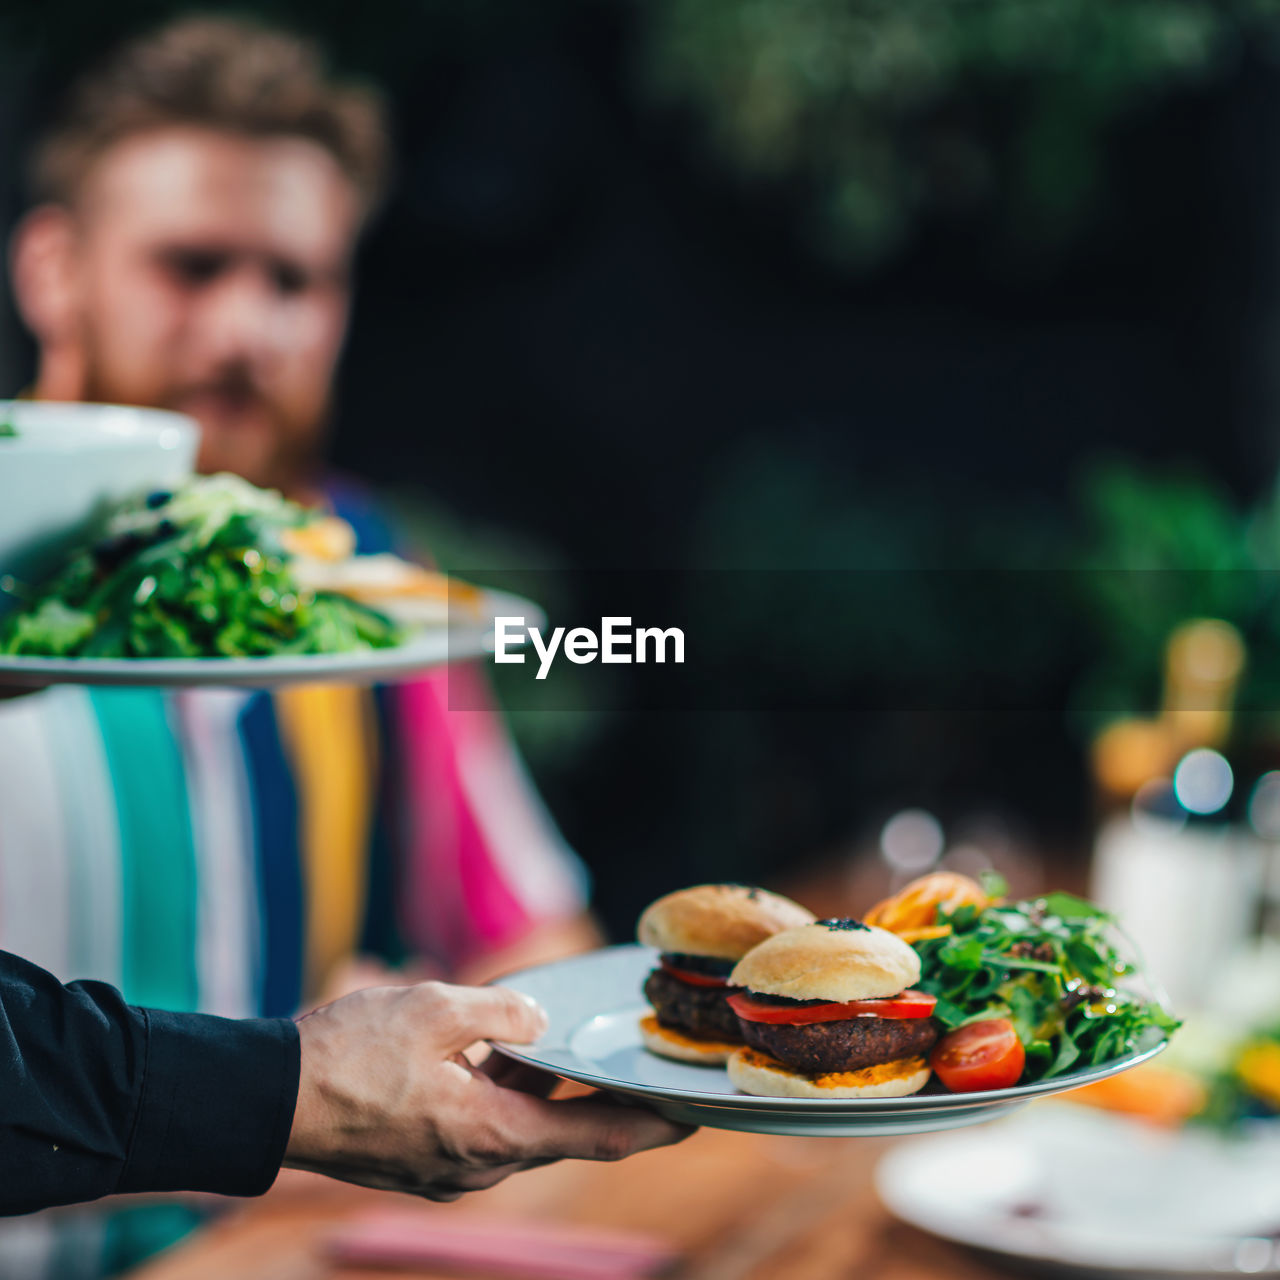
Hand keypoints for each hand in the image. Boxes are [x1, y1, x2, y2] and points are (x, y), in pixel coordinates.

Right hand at [284, 982, 693, 1199]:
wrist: (266, 1097)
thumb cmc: (349, 1054)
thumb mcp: (436, 1010)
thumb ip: (503, 1014)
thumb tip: (540, 1022)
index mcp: (493, 1135)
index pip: (600, 1138)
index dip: (654, 1125)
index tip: (695, 1113)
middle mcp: (479, 1165)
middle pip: (562, 1131)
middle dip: (601, 1097)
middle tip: (640, 1062)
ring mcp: (448, 1167)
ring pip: (519, 1124)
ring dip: (544, 1087)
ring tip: (565, 1040)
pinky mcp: (423, 1157)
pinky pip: (482, 1123)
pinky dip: (503, 1091)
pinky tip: (501, 1050)